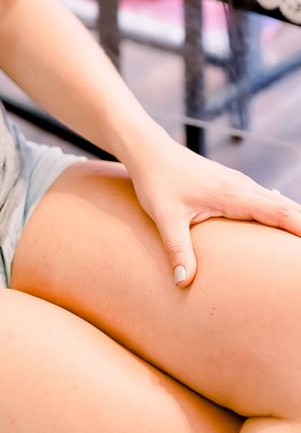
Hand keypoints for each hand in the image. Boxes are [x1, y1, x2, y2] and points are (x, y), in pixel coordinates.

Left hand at [124, 133, 300, 287]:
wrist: (147, 150)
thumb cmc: (156, 180)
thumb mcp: (164, 216)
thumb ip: (176, 249)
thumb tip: (183, 282)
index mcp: (232, 194)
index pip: (278, 212)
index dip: (300, 227)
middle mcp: (241, 186)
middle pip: (285, 206)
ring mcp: (237, 183)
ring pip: (276, 201)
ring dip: (293, 217)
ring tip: (299, 243)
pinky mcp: (231, 184)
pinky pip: (265, 198)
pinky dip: (280, 211)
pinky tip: (283, 225)